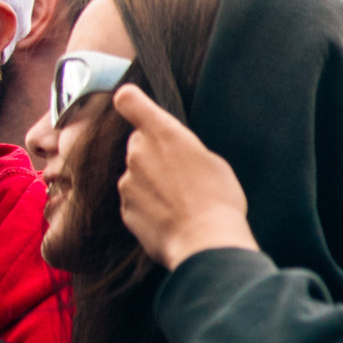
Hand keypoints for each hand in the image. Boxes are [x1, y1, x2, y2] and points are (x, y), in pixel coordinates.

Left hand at [111, 85, 260, 270]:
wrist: (205, 241)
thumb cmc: (218, 200)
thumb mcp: (212, 163)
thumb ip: (185, 150)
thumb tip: (175, 157)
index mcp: (164, 133)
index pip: (130, 102)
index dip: (130, 101)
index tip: (130, 102)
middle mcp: (139, 153)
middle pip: (138, 144)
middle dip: (153, 153)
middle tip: (180, 174)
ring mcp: (128, 182)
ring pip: (136, 174)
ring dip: (151, 183)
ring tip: (180, 202)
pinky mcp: (125, 209)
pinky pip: (135, 201)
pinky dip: (148, 207)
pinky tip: (171, 218)